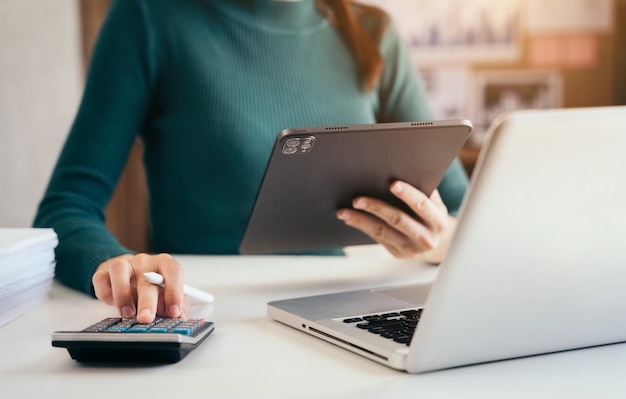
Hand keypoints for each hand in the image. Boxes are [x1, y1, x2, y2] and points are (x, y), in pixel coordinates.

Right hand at [92, 253, 188, 322]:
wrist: (128, 274)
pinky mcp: (104, 272)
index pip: (173, 271)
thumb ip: (177, 305)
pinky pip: (101, 279)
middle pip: (147, 278)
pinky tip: (112, 303)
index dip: (174, 291)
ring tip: (127, 313)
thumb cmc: (151, 286)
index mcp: (164, 264)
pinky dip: (105, 293)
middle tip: (146, 318)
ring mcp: (124, 265)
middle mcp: (145, 262)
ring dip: (123, 294)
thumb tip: (180, 318)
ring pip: (120, 270)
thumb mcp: (167, 294)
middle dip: (147, 301)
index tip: (174, 311)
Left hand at [336, 180, 455, 262]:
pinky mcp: (397, 253)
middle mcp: (426, 238)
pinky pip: (377, 238)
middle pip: (398, 220)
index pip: (421, 205)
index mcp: (437, 221)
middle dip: (376, 208)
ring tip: (344, 211)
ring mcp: (410, 248)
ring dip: (360, 220)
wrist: (437, 244)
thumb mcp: (435, 204)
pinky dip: (362, 227)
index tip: (392, 184)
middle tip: (357, 199)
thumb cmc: (431, 215)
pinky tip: (349, 219)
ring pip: (382, 232)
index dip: (408, 194)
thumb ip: (424, 191)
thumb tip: (404, 169)